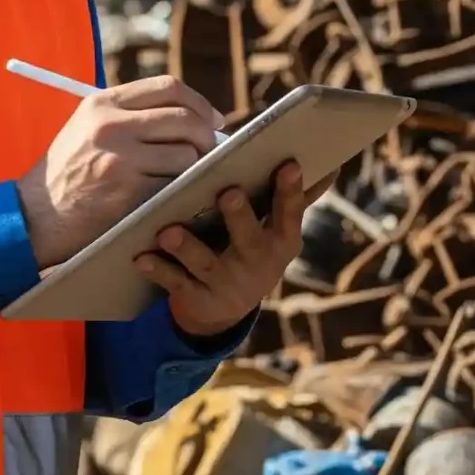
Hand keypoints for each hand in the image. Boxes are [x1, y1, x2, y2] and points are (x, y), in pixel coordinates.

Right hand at [14, 75, 223, 268]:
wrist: (35, 217)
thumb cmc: (68, 173)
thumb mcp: (88, 128)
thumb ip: (131, 115)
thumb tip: (193, 115)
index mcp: (102, 103)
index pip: (168, 87)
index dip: (199, 102)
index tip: (212, 120)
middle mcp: (111, 125)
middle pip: (185, 118)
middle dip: (206, 135)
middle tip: (210, 150)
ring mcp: (120, 158)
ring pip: (186, 154)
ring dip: (194, 167)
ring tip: (184, 175)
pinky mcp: (127, 191)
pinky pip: (174, 183)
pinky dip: (179, 189)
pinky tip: (171, 194)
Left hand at [137, 162, 330, 336]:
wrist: (228, 311)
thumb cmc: (254, 250)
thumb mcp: (279, 231)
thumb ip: (298, 198)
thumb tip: (333, 163)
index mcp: (282, 240)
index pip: (290, 212)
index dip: (291, 190)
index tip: (289, 163)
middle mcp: (258, 263)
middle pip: (249, 238)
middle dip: (239, 216)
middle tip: (228, 192)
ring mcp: (228, 284)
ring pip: (206, 263)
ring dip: (187, 247)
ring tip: (168, 231)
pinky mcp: (199, 300)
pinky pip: (176, 284)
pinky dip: (158, 271)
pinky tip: (142, 257)